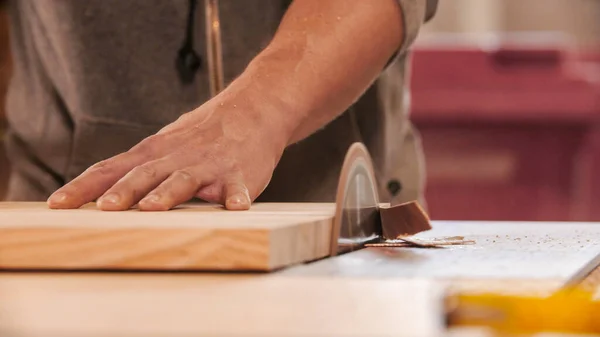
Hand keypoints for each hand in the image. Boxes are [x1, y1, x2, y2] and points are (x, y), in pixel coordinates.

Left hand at [46, 84, 290, 210]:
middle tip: (104, 209)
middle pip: (143, 174)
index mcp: (154, 152)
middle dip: (122, 191)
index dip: (84, 187)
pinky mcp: (238, 173)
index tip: (57, 204)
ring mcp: (208, 164)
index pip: (111, 169)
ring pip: (183, 179)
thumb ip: (137, 169)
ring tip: (152, 207)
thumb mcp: (166, 144)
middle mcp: (176, 157)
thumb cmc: (205, 134)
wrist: (253, 108)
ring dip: (166, 193)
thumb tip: (99, 195)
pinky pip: (236, 187)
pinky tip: (235, 207)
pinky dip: (235, 196)